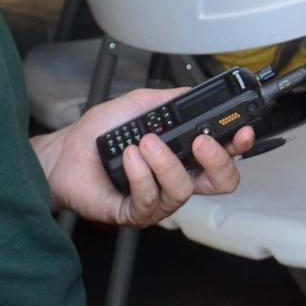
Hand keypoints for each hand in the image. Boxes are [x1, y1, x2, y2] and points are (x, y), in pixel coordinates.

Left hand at [37, 87, 253, 228]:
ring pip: (182, 190)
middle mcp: (176, 180)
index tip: (240, 131)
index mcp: (183, 155)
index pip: (224, 158)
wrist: (65, 152)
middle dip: (217, 160)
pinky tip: (129, 157)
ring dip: (165, 162)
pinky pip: (149, 199)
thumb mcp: (141, 104)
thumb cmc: (100, 134)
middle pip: (220, 183)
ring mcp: (157, 199)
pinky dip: (140, 174)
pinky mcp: (134, 213)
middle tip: (198, 141)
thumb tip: (197, 93)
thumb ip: (172, 99)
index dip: (239, 147)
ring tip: (144, 142)